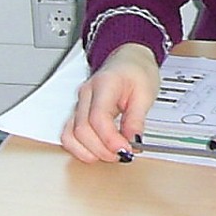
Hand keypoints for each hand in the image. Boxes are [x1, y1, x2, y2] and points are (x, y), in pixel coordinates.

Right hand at [62, 44, 160, 163]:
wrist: (129, 60)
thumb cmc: (137, 72)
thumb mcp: (146, 93)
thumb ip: (137, 119)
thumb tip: (133, 142)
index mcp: (104, 84)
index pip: (98, 117)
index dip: (110, 139)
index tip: (126, 150)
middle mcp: (86, 94)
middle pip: (81, 130)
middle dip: (102, 149)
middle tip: (124, 155)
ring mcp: (78, 104)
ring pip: (70, 135)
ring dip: (90, 152)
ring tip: (112, 154)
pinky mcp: (77, 114)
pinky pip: (69, 136)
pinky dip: (81, 149)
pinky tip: (98, 152)